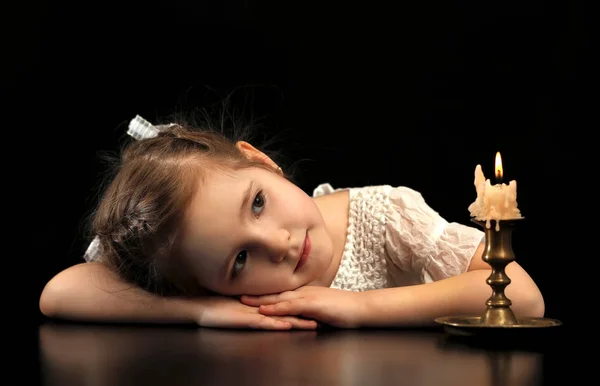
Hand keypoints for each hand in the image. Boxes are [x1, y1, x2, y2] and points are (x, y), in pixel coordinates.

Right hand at [196, 296, 317, 329]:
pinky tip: (286, 326)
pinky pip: (262, 322)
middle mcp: (259, 307)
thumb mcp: (241, 311)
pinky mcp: (243, 320)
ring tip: (314, 324)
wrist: (199, 309)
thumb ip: (255, 311)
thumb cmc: (217, 310)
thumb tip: (268, 314)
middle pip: (287, 310)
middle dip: (306, 314)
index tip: (319, 309)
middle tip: (324, 316)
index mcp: (260, 304)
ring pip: (279, 316)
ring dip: (296, 320)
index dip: (302, 307)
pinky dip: (275, 324)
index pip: (285, 305)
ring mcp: (252, 313)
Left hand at [241, 287, 365, 327]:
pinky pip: (290, 306)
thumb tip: (297, 312)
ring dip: (260, 299)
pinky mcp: (313, 305)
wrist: (361, 307)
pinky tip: (264, 309)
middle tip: (235, 291)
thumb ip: (308, 307)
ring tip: (242, 299)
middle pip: (274, 291)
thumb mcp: (321, 306)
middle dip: (255, 292)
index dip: (262, 291)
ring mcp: (308, 297)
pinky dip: (276, 307)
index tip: (246, 290)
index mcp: (304, 292)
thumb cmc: (344, 309)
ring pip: (279, 297)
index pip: (279, 291)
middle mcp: (303, 291)